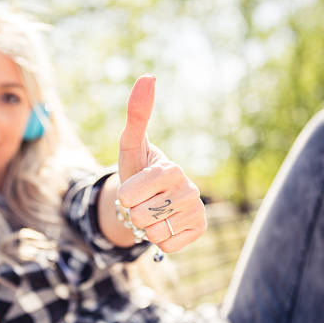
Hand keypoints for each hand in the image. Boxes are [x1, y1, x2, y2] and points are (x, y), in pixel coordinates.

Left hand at [117, 76, 205, 252]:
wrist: (150, 196)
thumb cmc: (136, 170)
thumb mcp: (129, 147)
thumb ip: (136, 115)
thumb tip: (148, 76)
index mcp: (170, 169)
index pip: (129, 197)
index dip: (124, 197)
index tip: (133, 188)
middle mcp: (190, 189)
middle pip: (140, 218)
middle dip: (134, 213)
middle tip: (143, 201)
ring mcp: (196, 210)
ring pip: (153, 234)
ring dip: (146, 227)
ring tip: (153, 212)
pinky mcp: (199, 229)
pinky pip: (166, 247)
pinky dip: (159, 240)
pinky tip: (166, 224)